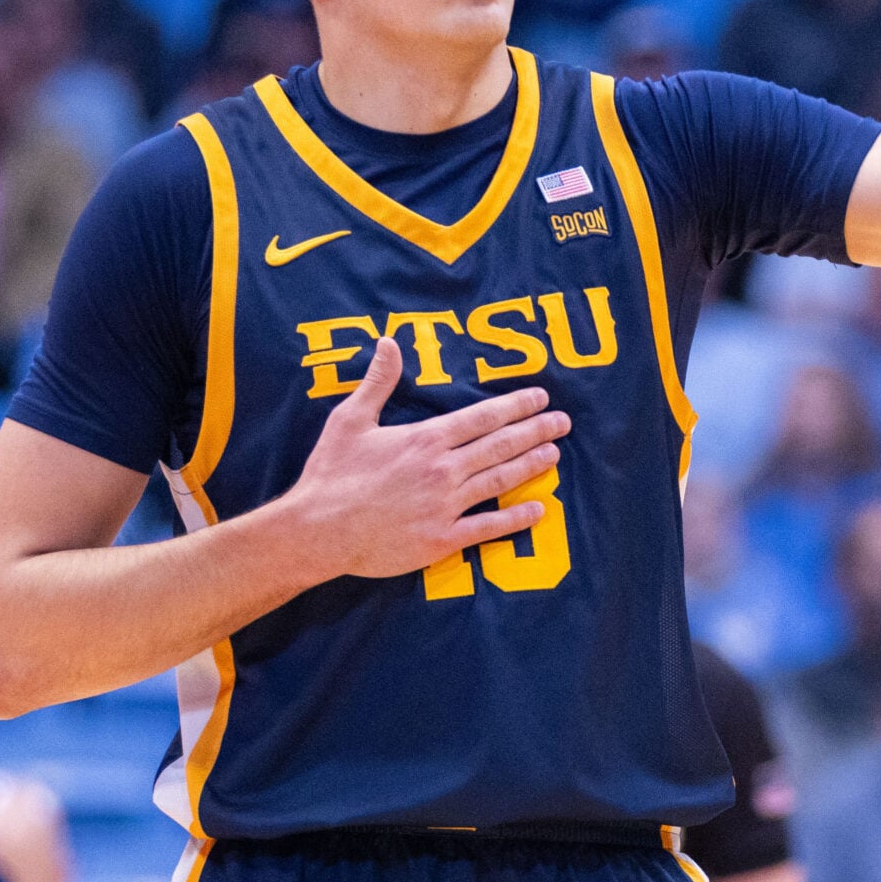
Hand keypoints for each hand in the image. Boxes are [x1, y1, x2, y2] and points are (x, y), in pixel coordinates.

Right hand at [280, 336, 569, 582]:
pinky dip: (515, 518)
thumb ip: (378, 382)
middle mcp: (442, 470)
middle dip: (535, 431)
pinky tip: (539, 510)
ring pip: (500, 481)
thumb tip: (388, 341)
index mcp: (425, 439)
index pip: (482, 417)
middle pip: (500, 446)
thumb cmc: (330, 475)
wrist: (317, 531)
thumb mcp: (350, 420)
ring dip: (531, 466)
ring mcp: (445, 506)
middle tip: (563, 422)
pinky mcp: (441, 540)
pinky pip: (487, 528)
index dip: (516, 406)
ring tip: (555, 454)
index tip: (540, 398)